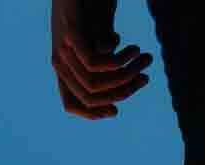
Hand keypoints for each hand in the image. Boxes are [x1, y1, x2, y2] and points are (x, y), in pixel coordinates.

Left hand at [50, 0, 151, 119]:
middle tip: (145, 78)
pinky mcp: (72, 34)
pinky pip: (96, 62)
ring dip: (126, 75)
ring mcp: (64, 49)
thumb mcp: (92, 36)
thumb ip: (102, 57)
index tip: (116, 110)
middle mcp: (59, 63)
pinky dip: (119, 60)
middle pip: (90, 96)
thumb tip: (117, 75)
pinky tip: (133, 49)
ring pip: (95, 82)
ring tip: (145, 59)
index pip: (70, 104)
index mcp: (61, 68)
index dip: (92, 113)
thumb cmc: (84, 5)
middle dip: (122, 92)